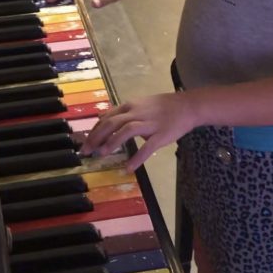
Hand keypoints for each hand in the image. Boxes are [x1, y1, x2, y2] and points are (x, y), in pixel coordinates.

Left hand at [80, 92, 195, 172]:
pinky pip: (148, 147)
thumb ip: (123, 112)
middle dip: (96, 137)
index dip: (94, 130)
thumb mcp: (140, 104)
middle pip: (112, 123)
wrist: (187, 106)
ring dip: (112, 142)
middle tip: (86, 151)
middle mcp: (138, 112)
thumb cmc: (163, 107)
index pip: (107, 117)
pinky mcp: (161, 135)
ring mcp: (150, 123)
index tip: (84, 142)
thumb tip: (104, 119)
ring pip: (127, 130)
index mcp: (131, 106)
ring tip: (102, 154)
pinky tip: (128, 168)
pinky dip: (137, 157)